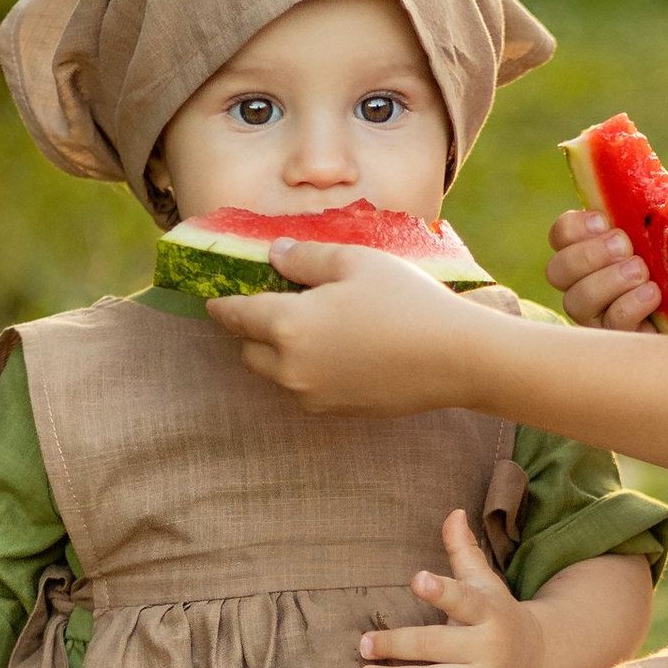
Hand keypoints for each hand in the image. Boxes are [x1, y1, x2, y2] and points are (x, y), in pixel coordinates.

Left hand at [206, 241, 486, 414]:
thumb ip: (305, 258)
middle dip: (250, 332)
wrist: (455, 358)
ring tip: (305, 328)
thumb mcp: (354, 262)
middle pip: (249, 352)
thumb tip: (274, 256)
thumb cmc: (406, 301)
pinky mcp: (337, 411)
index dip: (221, 305)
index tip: (212, 300)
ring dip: (279, 353)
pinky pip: (305, 389)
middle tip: (265, 308)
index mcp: (287, 326)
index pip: (236, 316)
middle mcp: (291, 368)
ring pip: (276, 375)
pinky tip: (335, 350)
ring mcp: (313, 395)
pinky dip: (306, 371)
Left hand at [358, 512, 541, 667]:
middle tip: (363, 645)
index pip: (464, 600)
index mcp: (488, 613)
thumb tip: (452, 512)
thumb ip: (464, 552)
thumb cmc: (498, 616)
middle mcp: (488, 649)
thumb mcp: (486, 583)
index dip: (441, 590)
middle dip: (397, 645)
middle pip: (435, 646)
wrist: (539, 661)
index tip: (416, 580)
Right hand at [545, 207, 657, 331]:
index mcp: (600, 248)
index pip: (561, 235)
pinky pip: (609, 325)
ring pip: (575, 302)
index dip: (572, 227)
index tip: (603, 221)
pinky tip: (653, 294)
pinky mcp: (622, 342)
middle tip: (624, 246)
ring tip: (642, 271)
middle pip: (556, 271)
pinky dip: (627, 304)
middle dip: (587, 255)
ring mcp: (602, 317)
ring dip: (606, 281)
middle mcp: (591, 284)